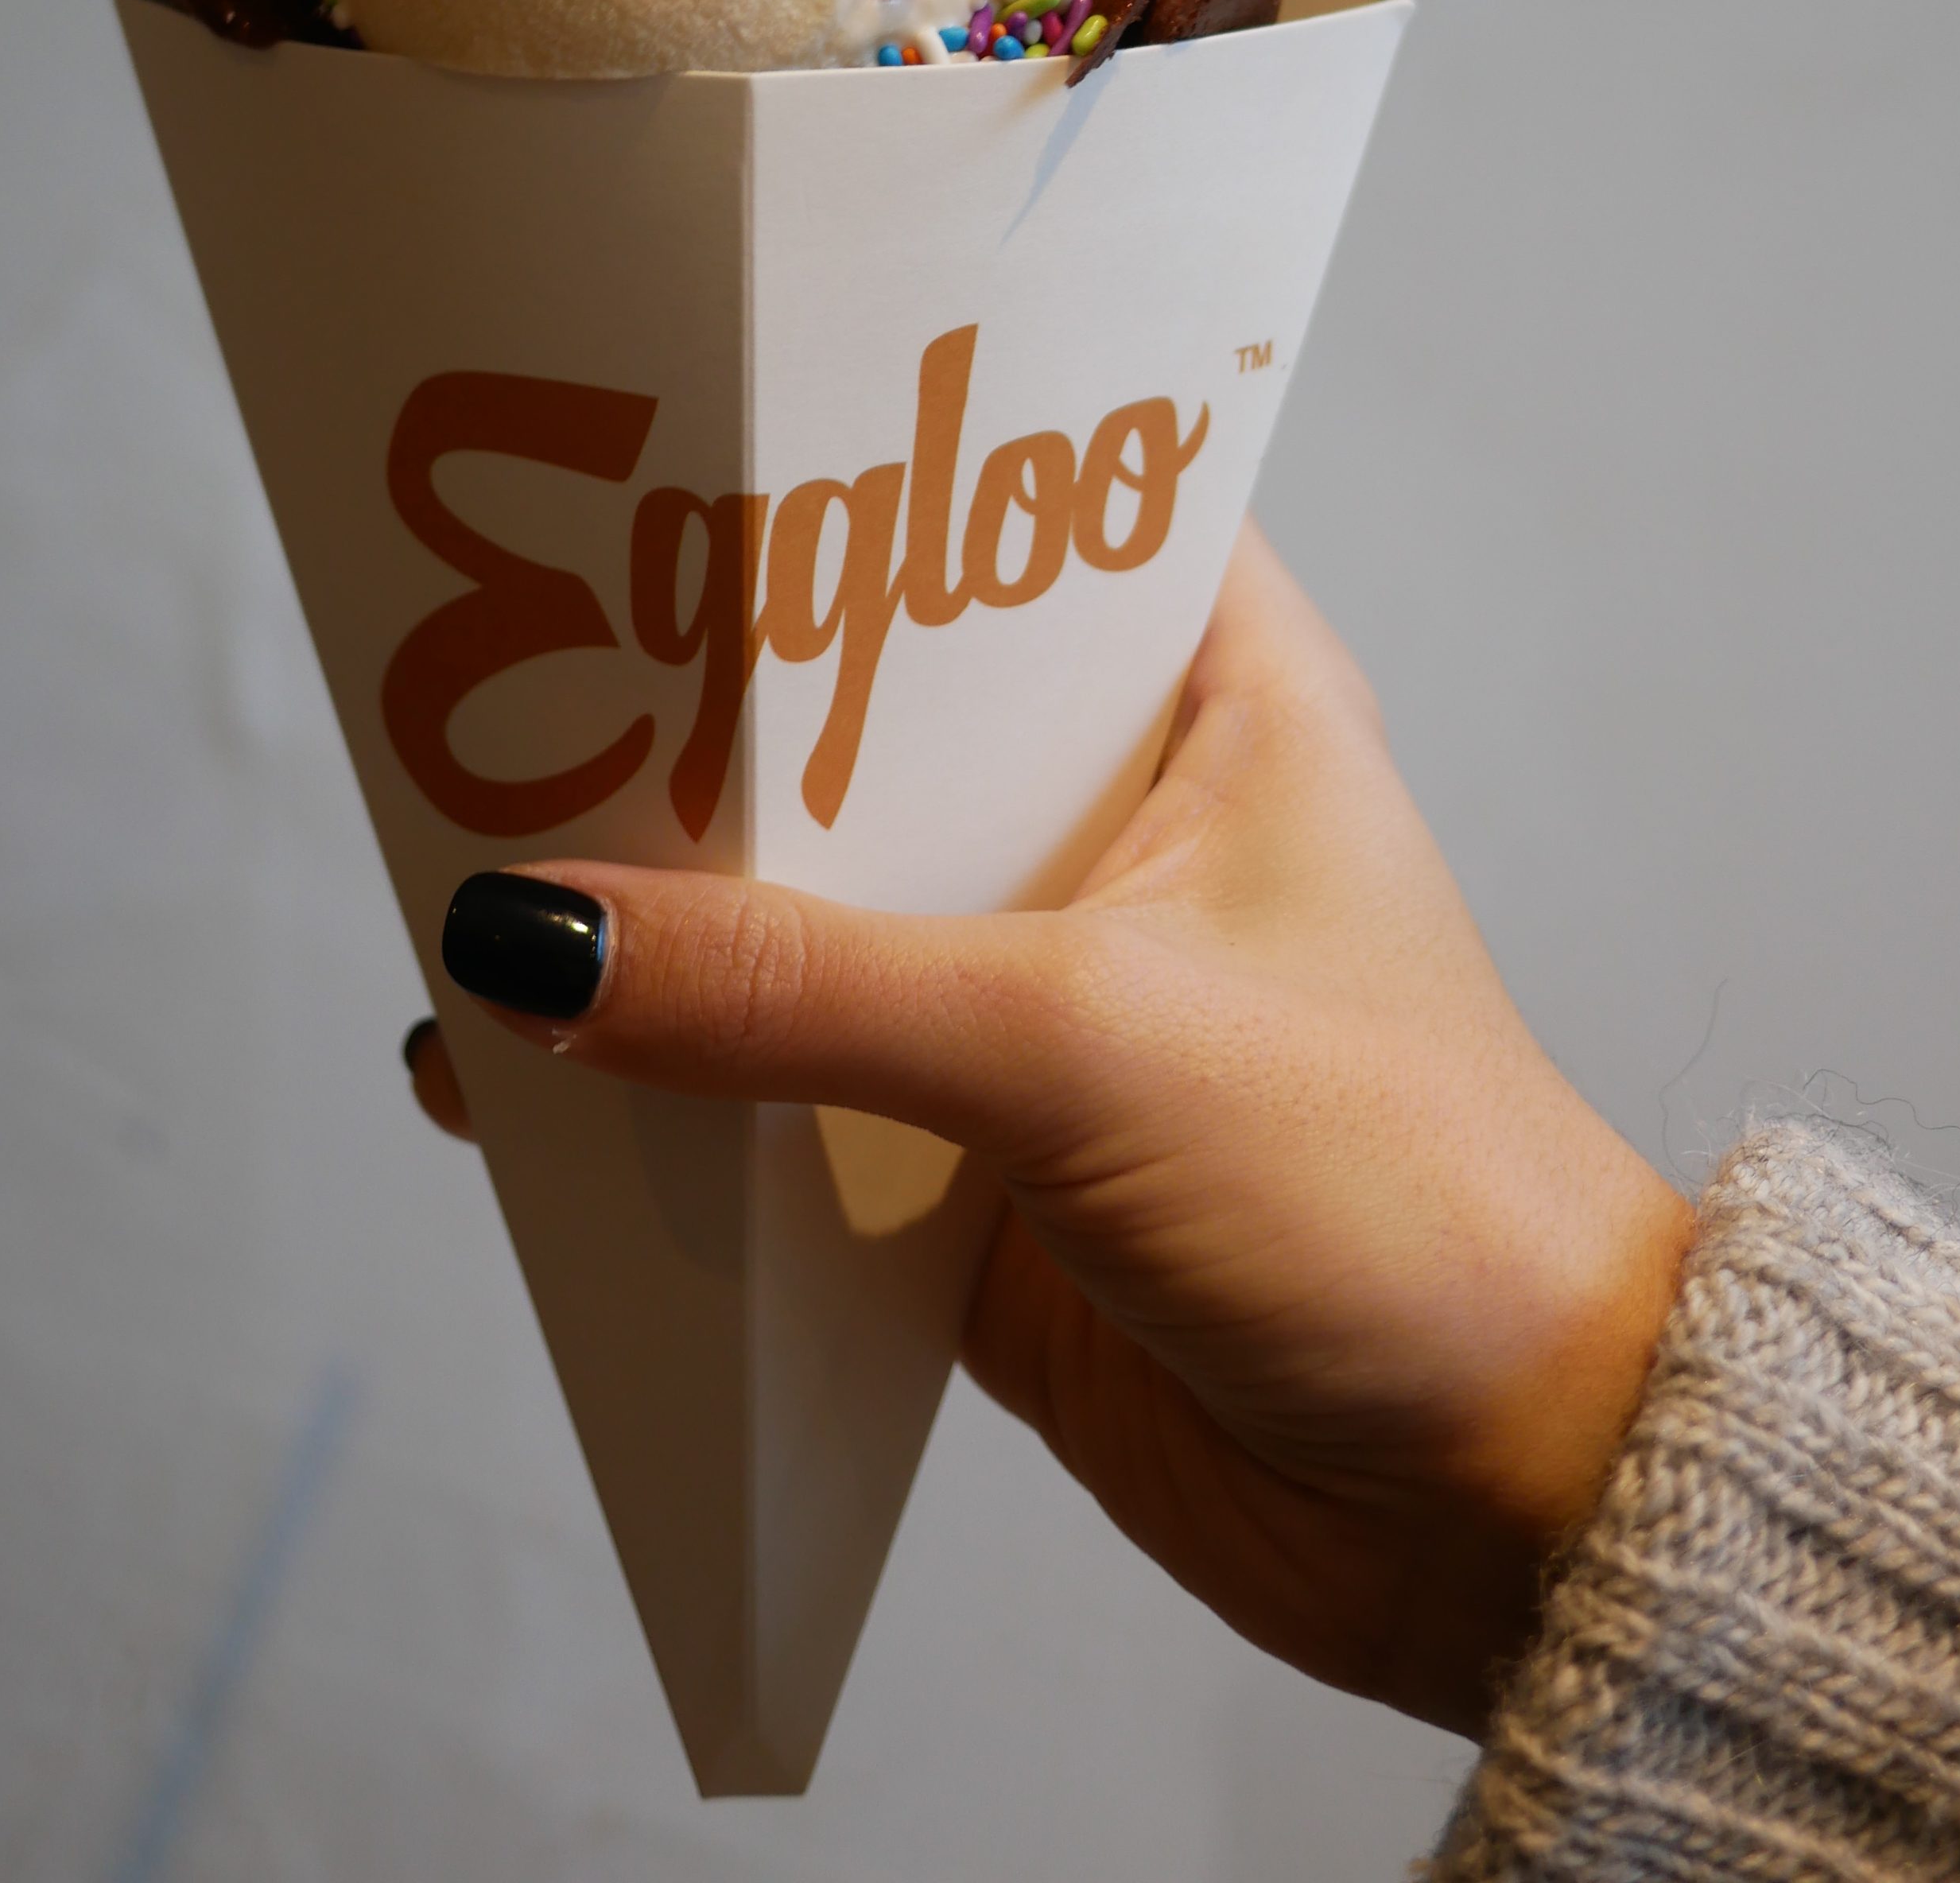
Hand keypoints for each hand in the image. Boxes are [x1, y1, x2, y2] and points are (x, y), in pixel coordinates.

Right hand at [418, 523, 1691, 1735]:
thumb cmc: (1402, 1203)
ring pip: (814, 911)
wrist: (1504, 1512)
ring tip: (455, 858)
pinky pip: (793, 1099)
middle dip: (699, 709)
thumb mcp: (1082, 1047)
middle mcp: (1124, 821)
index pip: (1010, 511)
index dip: (849, 478)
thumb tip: (529, 940)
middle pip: (870, 720)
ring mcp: (1048, 995)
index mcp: (1213, 695)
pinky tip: (520, 1082)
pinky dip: (674, 1094)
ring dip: (665, 910)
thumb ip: (800, 989)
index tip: (656, 447)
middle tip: (489, 650)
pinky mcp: (985, 1163)